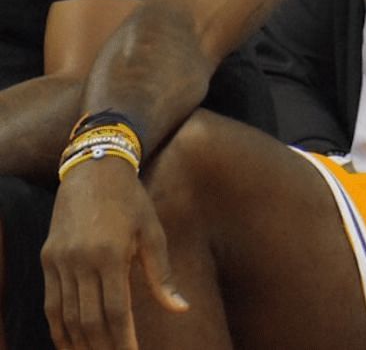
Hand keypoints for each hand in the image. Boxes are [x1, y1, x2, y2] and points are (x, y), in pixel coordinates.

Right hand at [42, 158, 187, 349]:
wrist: (93, 171)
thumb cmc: (132, 202)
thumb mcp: (153, 233)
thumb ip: (162, 276)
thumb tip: (180, 309)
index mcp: (111, 254)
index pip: (115, 311)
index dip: (123, 339)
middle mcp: (81, 261)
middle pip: (88, 319)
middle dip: (102, 346)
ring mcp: (60, 261)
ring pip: (66, 315)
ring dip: (79, 342)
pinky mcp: (47, 259)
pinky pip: (51, 302)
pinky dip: (58, 327)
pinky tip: (70, 342)